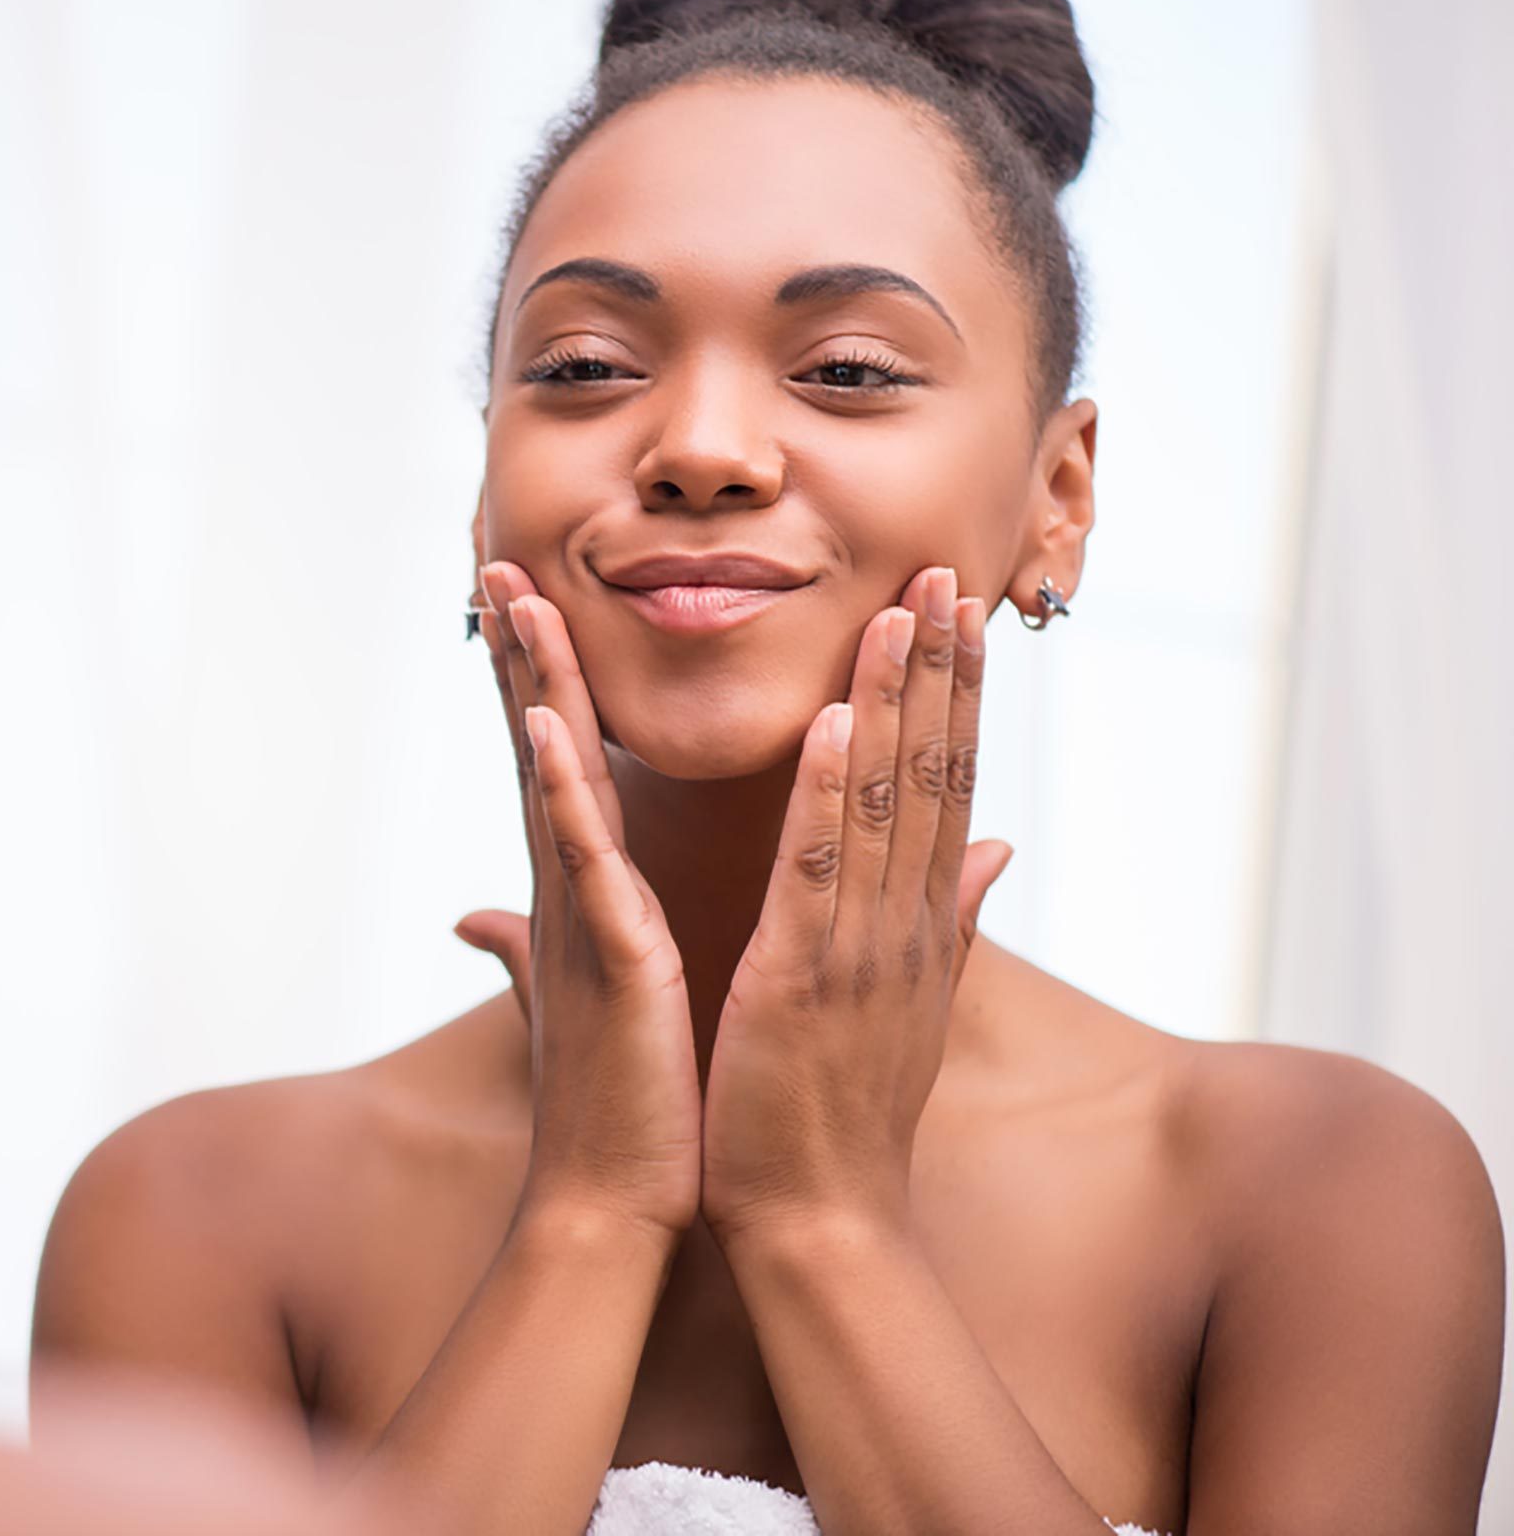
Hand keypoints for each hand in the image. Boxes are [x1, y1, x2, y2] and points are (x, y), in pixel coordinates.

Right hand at [456, 562, 700, 1243]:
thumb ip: (534, 947)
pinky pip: (578, 858)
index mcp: (585, 891)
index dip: (542, 673)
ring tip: (515, 593)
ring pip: (550, 774)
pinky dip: (559, 788)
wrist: (610, 1204)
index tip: (529, 592)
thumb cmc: (613, 1105)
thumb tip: (475, 919)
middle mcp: (569, 888)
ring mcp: (580, 917)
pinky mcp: (607, 957)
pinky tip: (542, 722)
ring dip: (532, 681)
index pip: (559, 757)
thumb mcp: (585, 999)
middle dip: (521, 645)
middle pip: (539, 739)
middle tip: (498, 551)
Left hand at [701, 567, 1013, 1244]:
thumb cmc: (841, 1117)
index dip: (957, 695)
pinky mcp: (800, 984)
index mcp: (919, 928)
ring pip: (883, 805)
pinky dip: (823, 799)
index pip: (947, 789)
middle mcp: (905, 927)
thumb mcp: (908, 1005)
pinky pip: (816, 876)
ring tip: (900, 609)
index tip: (961, 610)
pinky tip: (830, 726)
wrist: (821, 1228)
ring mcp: (860, 953)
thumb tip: (997, 852)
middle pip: (933, 777)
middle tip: (948, 569)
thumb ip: (953, 920)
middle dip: (941, 670)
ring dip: (892, 703)